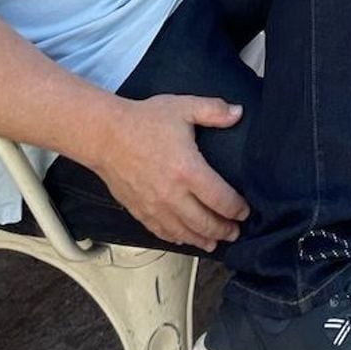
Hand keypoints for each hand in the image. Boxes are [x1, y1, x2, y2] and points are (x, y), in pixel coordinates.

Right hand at [95, 94, 249, 252]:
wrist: (105, 135)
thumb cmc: (144, 120)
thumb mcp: (183, 107)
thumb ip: (214, 110)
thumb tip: (238, 112)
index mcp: (188, 170)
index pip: (220, 199)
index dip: (236, 209)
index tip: (245, 211)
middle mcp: (172, 194)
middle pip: (205, 223)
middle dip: (223, 230)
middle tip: (235, 232)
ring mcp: (155, 206)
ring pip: (184, 233)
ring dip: (203, 240)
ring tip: (215, 242)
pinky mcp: (140, 211)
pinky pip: (162, 232)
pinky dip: (177, 238)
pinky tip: (185, 238)